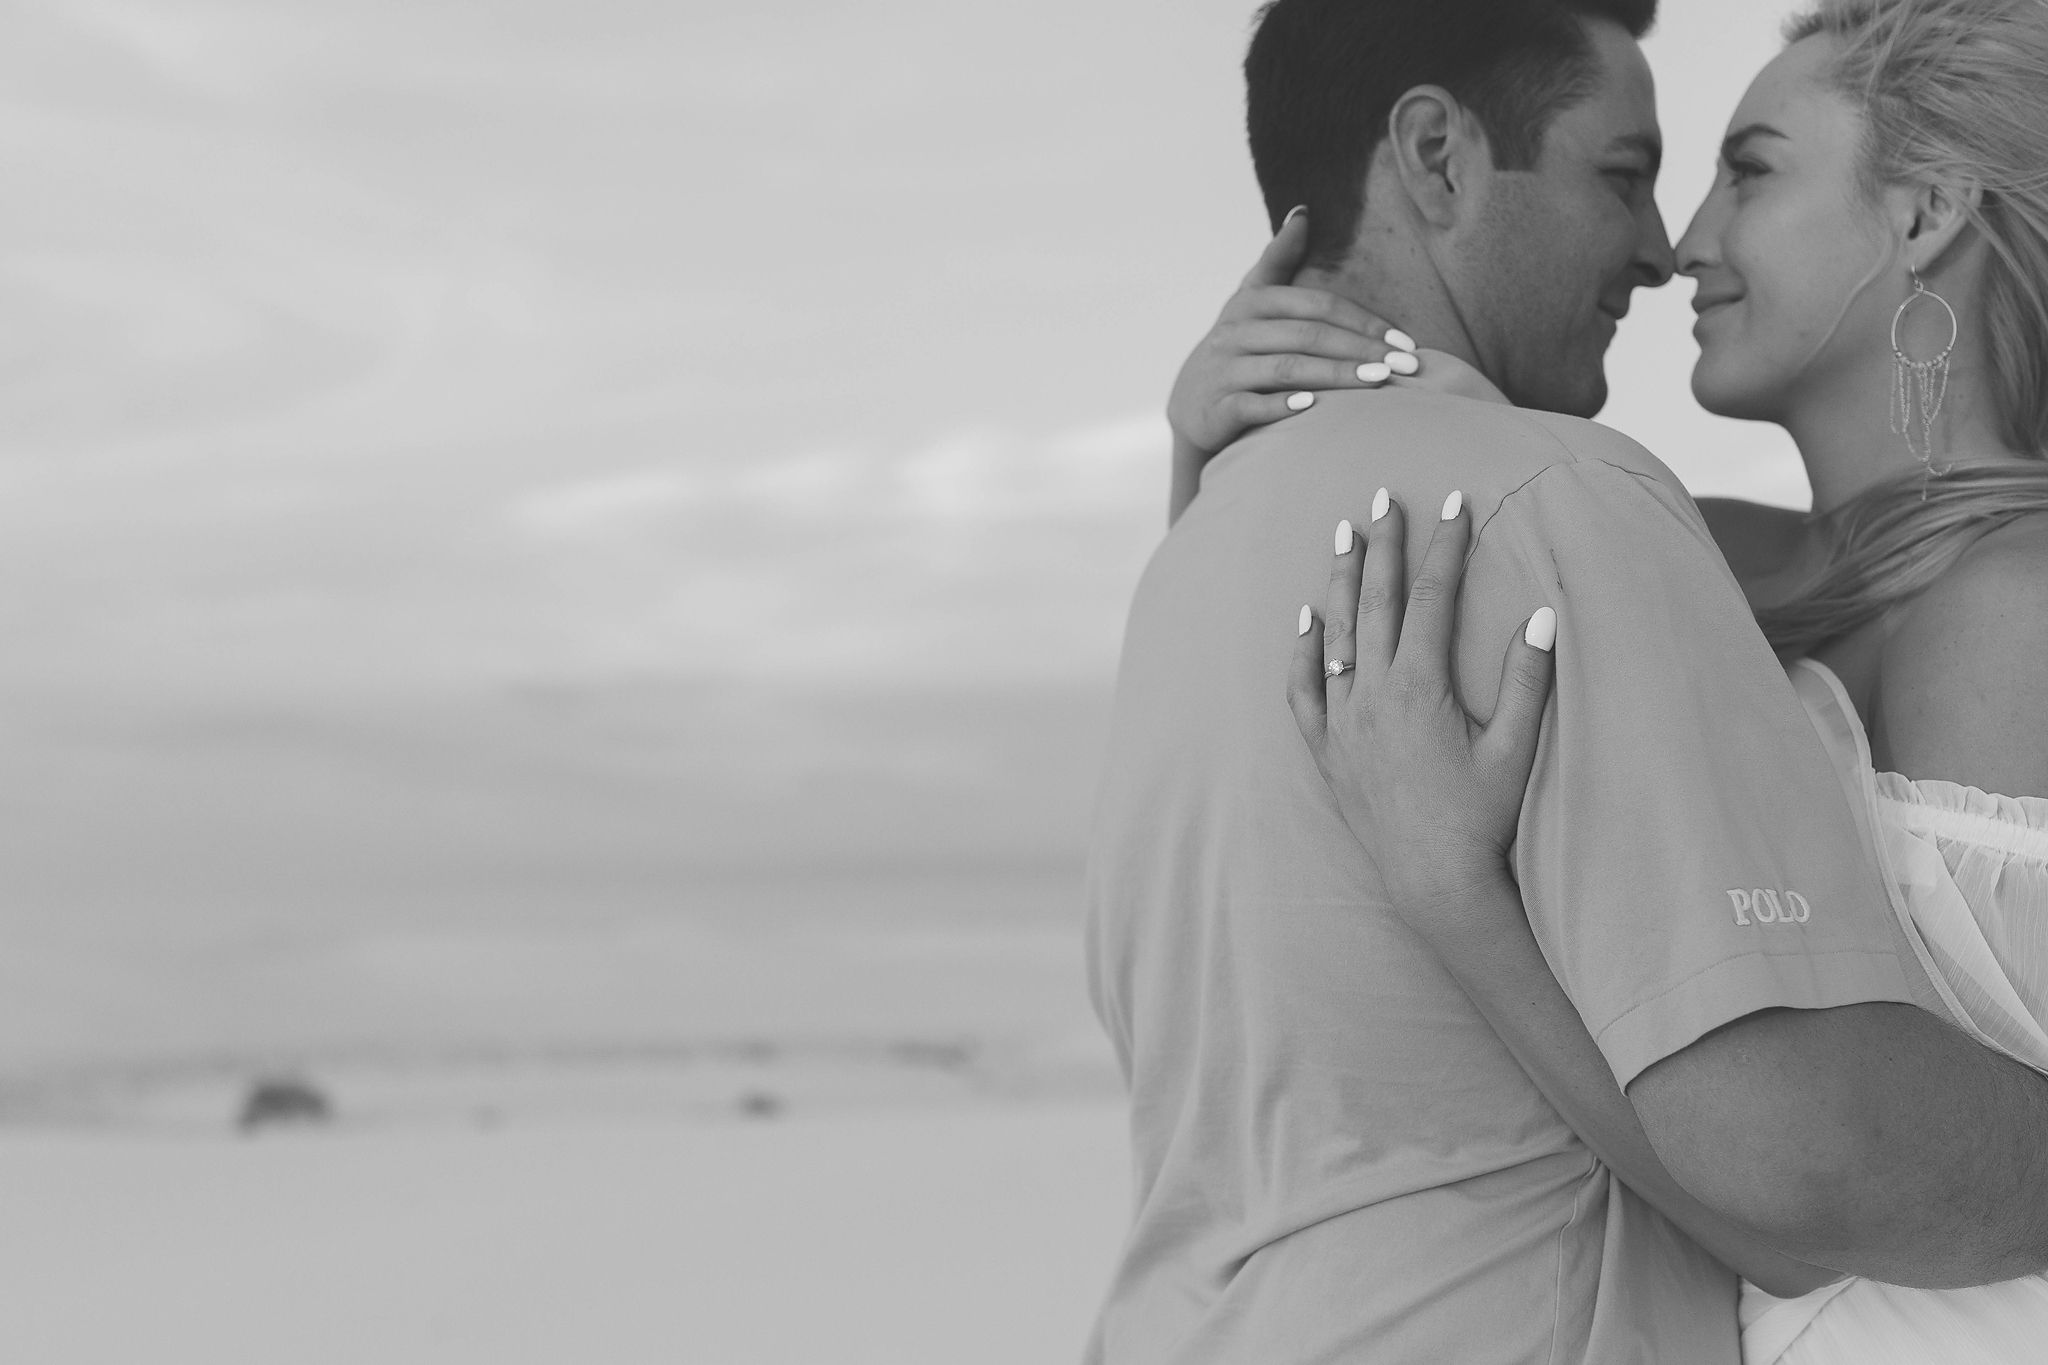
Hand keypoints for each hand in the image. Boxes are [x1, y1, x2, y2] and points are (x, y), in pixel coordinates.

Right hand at [1167, 208, 1419, 459]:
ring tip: (1377, 382)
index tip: (1403, 340)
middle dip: (1360, 349)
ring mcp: (1225, 370)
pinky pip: (1252, 406)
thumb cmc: (1237, 347)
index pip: (1317, 305)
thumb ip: (1277, 258)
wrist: (1192, 403)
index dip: (1363, 320)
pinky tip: (1314, 407)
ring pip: (1287, 369)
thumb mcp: (1251, 299)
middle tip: (1403, 365)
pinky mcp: (1217, 408)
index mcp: (1252, 302)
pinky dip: (1282, 406)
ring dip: (1336, 375)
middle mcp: (1236, 332)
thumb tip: (1303, 211)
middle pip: (1308, 335)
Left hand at [1286, 491, 1556, 942]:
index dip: (1445, 547)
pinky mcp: (1327, 751)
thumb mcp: (1514, 748)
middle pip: (1375, 603)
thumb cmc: (1481, 819)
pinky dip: (1303, 652)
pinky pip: (1304, 691)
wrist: (1432, 881)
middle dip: (1382, 546)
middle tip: (1382, 497)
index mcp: (1420, 688)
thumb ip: (1527, 680)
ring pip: (1334, 636)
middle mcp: (1372, 697)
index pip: (1432, 598)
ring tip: (1342, 536)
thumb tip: (1542, 615)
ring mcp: (1343, 723)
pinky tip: (1303, 620)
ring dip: (1338, 582)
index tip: (1453, 503)